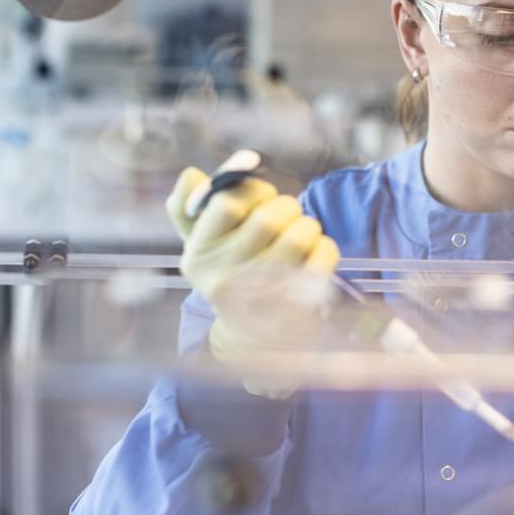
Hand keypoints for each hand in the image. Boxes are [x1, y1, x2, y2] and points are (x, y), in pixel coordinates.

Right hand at [165, 167, 339, 395]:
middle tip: (286, 214)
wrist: (253, 341)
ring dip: (307, 224)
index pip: (228, 202)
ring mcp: (262, 297)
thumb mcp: (202, 245)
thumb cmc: (230, 276)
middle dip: (285, 205)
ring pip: (299, 233)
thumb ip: (189, 205)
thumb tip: (190, 173)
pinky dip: (324, 246)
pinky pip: (323, 255)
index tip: (260, 198)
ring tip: (302, 232)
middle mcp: (225, 279)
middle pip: (268, 217)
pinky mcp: (297, 308)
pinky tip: (314, 253)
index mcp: (197, 256)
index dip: (253, 190)